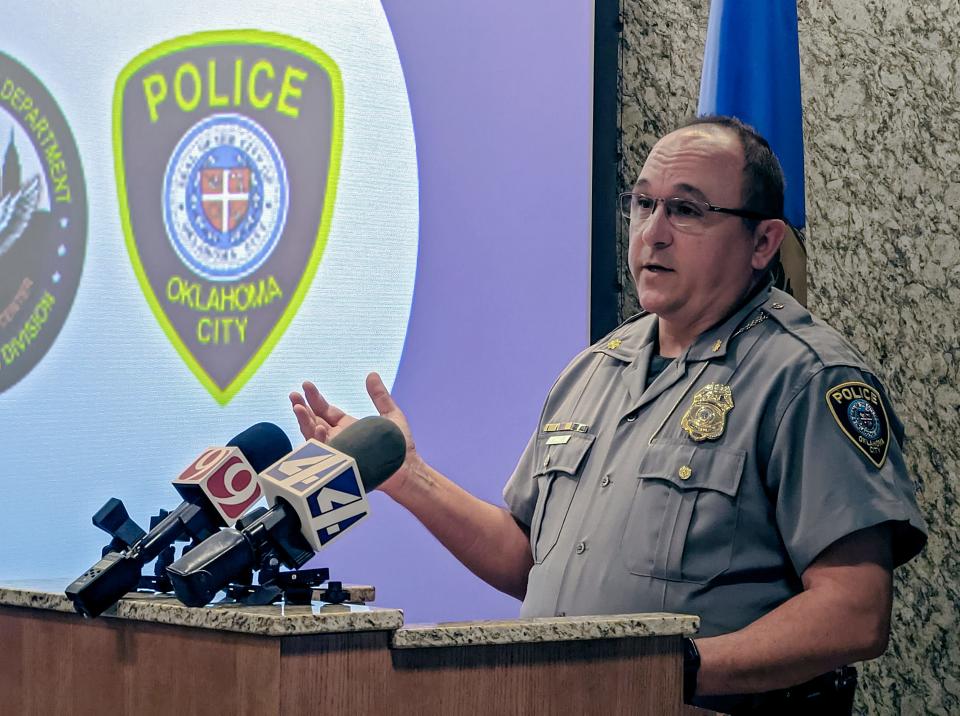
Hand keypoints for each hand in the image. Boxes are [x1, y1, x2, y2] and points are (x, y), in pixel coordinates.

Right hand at [289, 372, 419, 495]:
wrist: (408, 469)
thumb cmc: (399, 445)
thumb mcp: (390, 414)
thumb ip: (380, 396)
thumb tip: (372, 374)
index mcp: (346, 425)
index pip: (324, 410)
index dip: (314, 398)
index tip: (306, 384)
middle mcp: (338, 438)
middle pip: (313, 421)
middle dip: (301, 408)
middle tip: (294, 395)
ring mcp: (337, 451)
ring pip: (313, 437)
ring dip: (304, 423)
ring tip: (298, 408)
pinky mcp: (340, 463)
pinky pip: (325, 454)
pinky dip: (320, 442)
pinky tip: (320, 429)